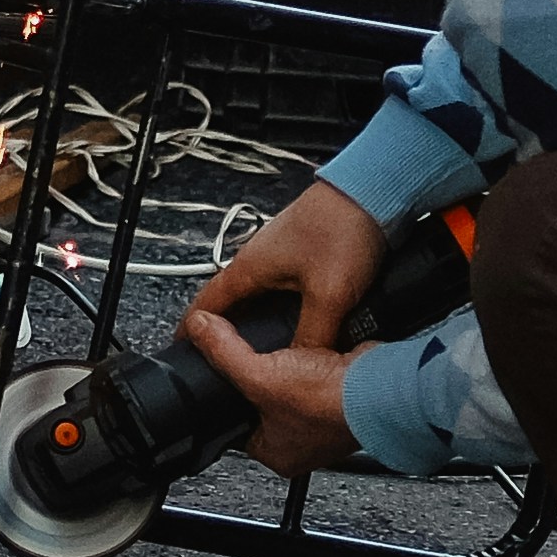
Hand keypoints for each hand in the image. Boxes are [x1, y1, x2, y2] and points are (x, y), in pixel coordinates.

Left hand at [177, 303, 364, 479]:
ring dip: (289, 368)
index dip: (224, 397)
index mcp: (277, 454)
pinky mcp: (342, 396)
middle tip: (256, 359)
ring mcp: (324, 421)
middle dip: (259, 379)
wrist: (383, 387)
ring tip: (283, 352)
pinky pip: (318, 375)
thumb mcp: (263, 374)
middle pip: (263, 404)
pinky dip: (314, 360)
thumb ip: (225, 352)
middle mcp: (301, 443)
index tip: (220, 372)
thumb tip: (199, 329)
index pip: (235, 426)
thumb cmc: (332, 402)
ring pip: (292, 388)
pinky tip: (311, 350)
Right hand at [188, 181, 378, 349]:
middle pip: (232, 304)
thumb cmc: (343, 226)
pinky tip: (302, 323)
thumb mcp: (328, 294)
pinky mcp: (303, 253)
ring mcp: (280, 255)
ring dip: (260, 321)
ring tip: (267, 350)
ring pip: (260, 297)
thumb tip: (303, 365)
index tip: (183, 352)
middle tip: (230, 363)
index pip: (206, 305)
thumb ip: (313, 335)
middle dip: (229, 333)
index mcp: (249, 268)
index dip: (192, 331)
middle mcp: (258, 259)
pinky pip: (283, 288)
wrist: (373, 191)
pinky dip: (284, 308)